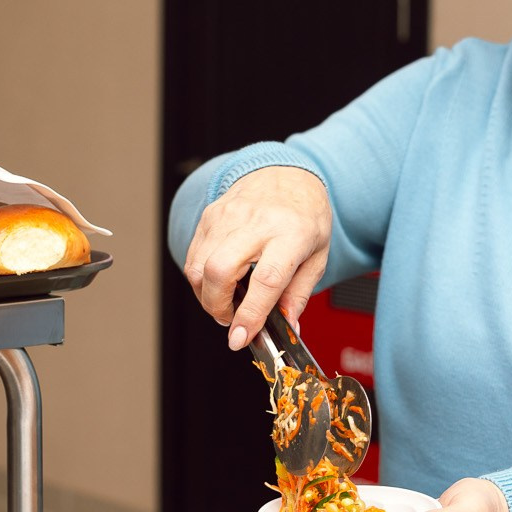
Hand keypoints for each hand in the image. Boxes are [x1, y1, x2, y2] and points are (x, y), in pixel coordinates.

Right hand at [181, 166, 331, 349]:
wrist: (288, 174)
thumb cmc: (305, 215)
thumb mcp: (317, 256)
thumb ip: (298, 294)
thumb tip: (286, 327)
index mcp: (291, 233)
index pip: (265, 280)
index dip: (250, 314)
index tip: (240, 337)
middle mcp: (257, 222)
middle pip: (219, 271)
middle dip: (217, 307)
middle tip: (231, 318)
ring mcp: (228, 216)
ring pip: (198, 266)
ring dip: (207, 295)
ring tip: (226, 301)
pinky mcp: (210, 216)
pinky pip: (193, 255)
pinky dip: (201, 278)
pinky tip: (219, 281)